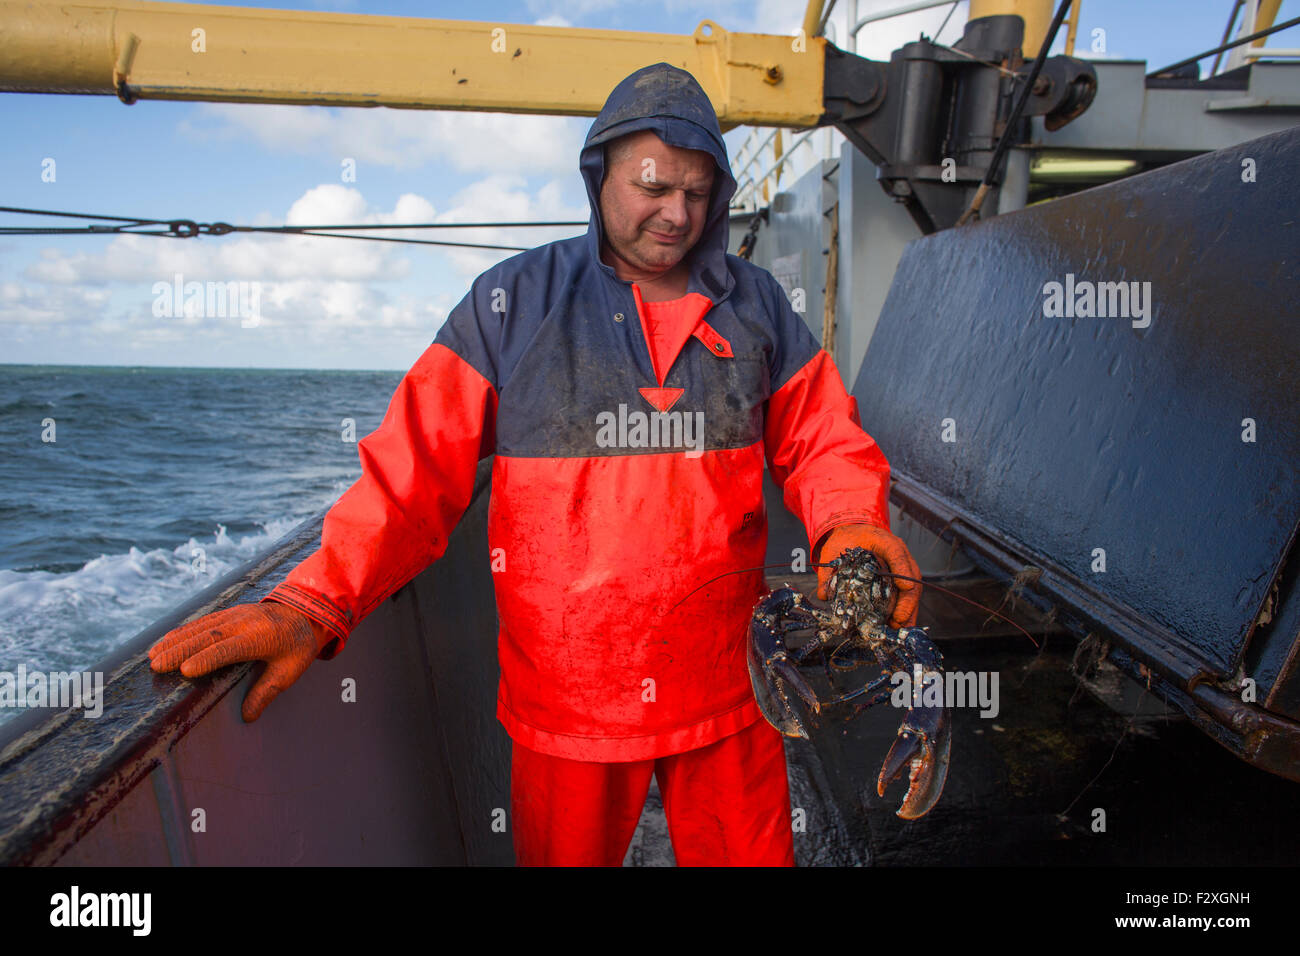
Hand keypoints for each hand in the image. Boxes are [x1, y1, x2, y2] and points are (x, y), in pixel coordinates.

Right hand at [148, 602, 334, 721]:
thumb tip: (248, 717)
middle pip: (208, 636)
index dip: (207, 659)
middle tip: (156, 666)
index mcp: (261, 637)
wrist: (305, 610)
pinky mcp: (229, 613)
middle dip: (180, 650)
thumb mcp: (290, 671)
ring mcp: (235, 615)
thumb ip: (267, 691)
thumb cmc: (297, 645)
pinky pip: (203, 621)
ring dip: (175, 640)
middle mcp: (244, 622)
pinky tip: (165, 640)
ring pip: (201, 627)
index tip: (184, 670)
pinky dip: (182, 631)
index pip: (229, 648)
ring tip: (152, 655)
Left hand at [814, 523, 920, 626]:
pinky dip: (906, 611)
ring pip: (914, 588)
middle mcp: (899, 553)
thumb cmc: (847, 540)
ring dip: (909, 610)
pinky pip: (909, 594)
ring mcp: (904, 566)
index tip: (905, 587)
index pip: (895, 551)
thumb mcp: (834, 551)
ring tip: (898, 628)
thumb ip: (829, 572)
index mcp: (883, 541)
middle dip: (907, 600)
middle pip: (911, 575)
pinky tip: (900, 625)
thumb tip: (825, 595)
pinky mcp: (903, 577)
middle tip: (898, 620)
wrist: (854, 533)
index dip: (901, 569)